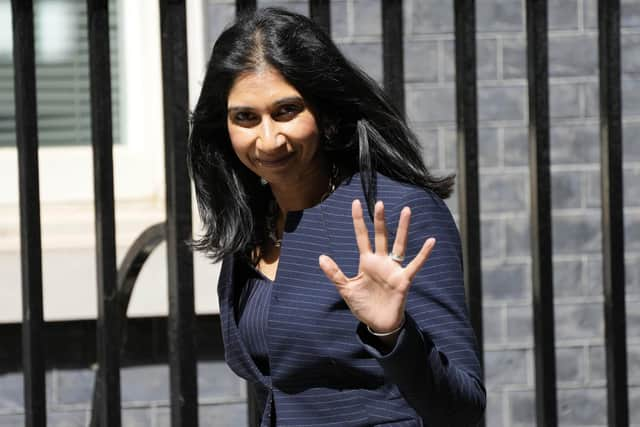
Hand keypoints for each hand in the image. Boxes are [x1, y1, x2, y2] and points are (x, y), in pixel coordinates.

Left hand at [318, 199, 435, 335]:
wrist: (378, 324)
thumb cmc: (363, 305)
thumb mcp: (346, 289)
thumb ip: (335, 273)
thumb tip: (321, 257)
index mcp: (367, 262)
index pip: (362, 237)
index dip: (358, 221)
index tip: (355, 202)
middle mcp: (381, 261)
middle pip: (380, 236)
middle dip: (380, 220)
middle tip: (379, 203)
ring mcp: (393, 269)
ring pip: (399, 244)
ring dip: (402, 228)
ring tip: (406, 211)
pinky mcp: (404, 280)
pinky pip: (415, 264)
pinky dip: (423, 254)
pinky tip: (431, 241)